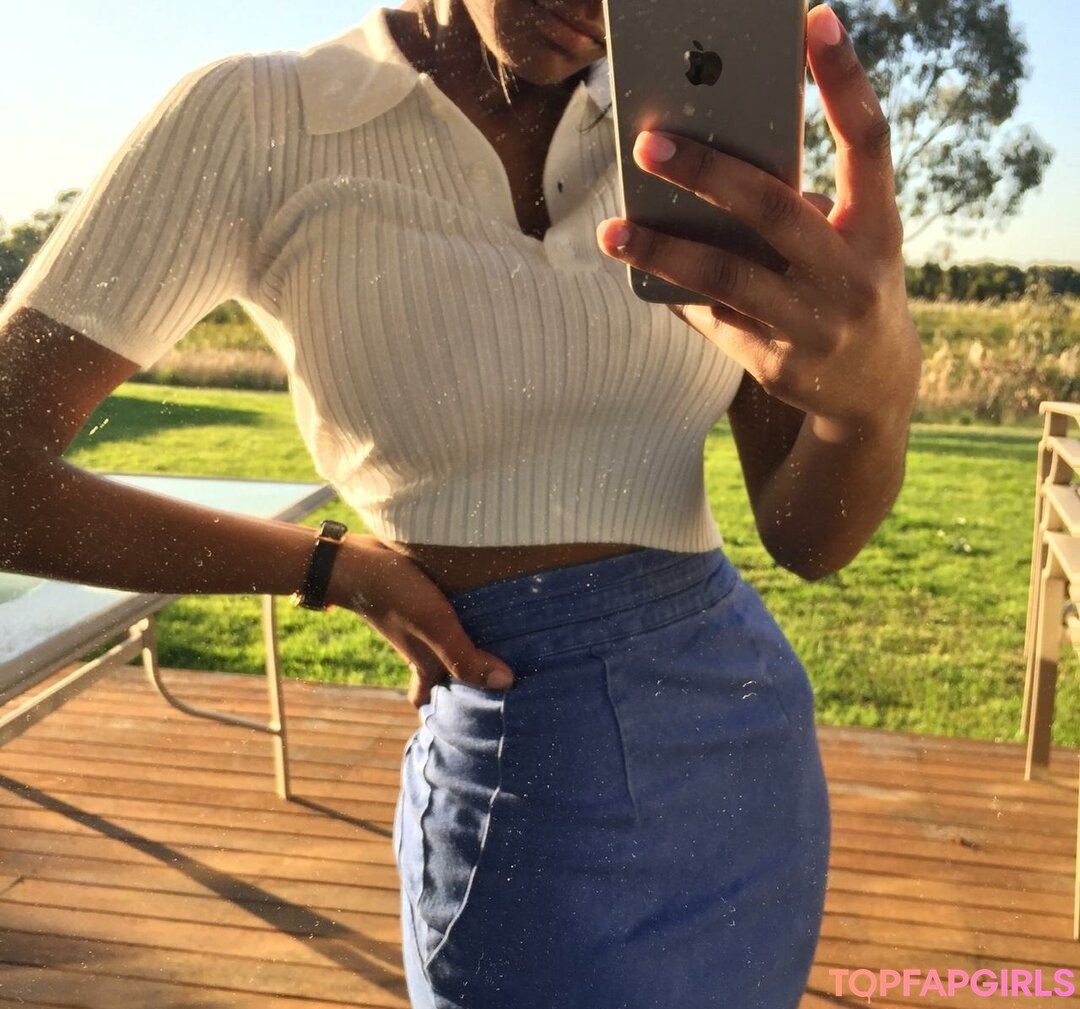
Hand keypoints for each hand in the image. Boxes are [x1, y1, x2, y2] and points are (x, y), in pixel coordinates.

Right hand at [325, 534, 513, 710]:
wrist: (359, 557)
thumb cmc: (396, 596)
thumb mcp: (435, 627)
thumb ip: (465, 656)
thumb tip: (507, 683)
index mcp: (425, 664)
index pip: (428, 701)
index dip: (444, 713)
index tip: (471, 718)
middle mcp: (425, 648)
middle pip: (446, 674)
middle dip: (469, 680)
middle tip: (502, 682)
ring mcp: (423, 624)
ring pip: (451, 645)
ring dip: (474, 647)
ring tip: (511, 646)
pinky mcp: (427, 600)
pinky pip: (452, 617)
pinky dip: (468, 617)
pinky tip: (494, 605)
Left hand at [596, 3, 920, 440]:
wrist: (873, 388)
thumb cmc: (845, 287)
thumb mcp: (846, 243)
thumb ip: (795, 208)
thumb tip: (700, 170)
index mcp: (879, 226)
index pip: (870, 140)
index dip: (846, 79)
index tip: (813, 19)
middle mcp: (854, 274)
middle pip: (777, 210)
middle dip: (710, 173)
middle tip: (648, 144)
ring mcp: (817, 324)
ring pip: (729, 278)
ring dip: (664, 251)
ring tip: (612, 230)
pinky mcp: (779, 363)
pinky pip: (714, 319)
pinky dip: (676, 292)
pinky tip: (641, 271)